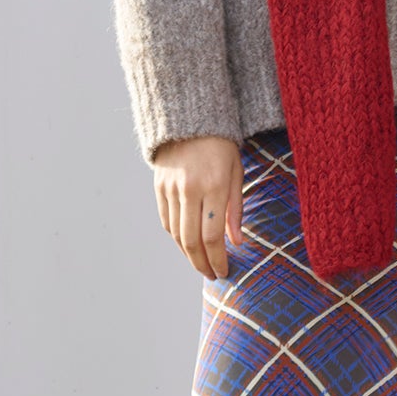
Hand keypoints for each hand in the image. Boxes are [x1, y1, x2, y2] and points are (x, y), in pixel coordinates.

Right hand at [152, 135, 244, 280]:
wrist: (191, 120)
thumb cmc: (222, 147)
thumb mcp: (237, 173)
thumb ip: (236, 209)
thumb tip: (236, 243)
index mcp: (214, 186)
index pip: (213, 236)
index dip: (217, 259)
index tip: (224, 272)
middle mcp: (190, 189)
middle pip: (192, 240)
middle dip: (202, 263)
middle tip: (212, 275)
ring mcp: (171, 188)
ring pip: (177, 233)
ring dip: (188, 254)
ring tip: (201, 264)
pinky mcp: (159, 187)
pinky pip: (166, 220)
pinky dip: (176, 237)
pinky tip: (187, 245)